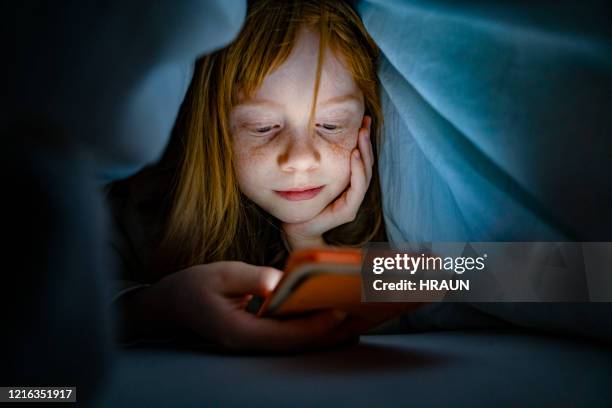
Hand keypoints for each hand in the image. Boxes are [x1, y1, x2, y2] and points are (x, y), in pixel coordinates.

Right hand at [127, 261, 354, 351]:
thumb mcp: (217, 276)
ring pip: (299, 343)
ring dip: (328, 331)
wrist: (169, 308)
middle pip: (300, 345)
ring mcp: (256, 344)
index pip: (286, 335)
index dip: (316, 325)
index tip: (341, 310)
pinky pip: (292, 334)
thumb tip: (278, 281)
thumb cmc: (192, 289)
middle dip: (333, 332)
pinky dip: (313, 325)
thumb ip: (248, 278)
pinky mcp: (259, 336)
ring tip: (359, 316)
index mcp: (240, 333)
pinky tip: (331, 312)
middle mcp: (252, 345)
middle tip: (365, 317)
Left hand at [283, 116, 373, 249]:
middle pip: (367, 164)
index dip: (363, 140)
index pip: (361, 159)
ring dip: (365, 153)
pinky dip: (357, 171)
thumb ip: (319, 160)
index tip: (363, 120)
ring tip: (362, 135)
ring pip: (365, 175)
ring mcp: (352, 203)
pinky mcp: (347, 212)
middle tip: (366, 122)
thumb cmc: (302, 201)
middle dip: (367, 142)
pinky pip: (357, 189)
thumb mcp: (311, 175)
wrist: (295, 228)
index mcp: (347, 183)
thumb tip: (316, 131)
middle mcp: (353, 192)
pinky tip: (354, 155)